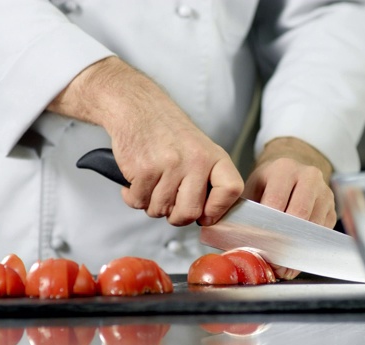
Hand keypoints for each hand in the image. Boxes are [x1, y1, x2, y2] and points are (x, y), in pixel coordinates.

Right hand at [48, 56, 243, 225]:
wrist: (138, 108)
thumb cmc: (168, 133)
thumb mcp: (199, 149)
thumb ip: (207, 180)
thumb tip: (207, 217)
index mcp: (213, 157)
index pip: (230, 190)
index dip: (217, 210)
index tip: (205, 215)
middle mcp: (194, 161)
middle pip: (189, 213)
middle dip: (175, 216)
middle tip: (170, 204)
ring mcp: (169, 166)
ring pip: (159, 210)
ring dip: (151, 204)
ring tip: (152, 184)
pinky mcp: (144, 170)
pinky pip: (138, 202)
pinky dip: (133, 197)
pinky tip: (137, 181)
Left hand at [242, 137, 334, 278]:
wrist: (292, 172)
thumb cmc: (268, 183)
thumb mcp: (254, 187)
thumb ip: (248, 209)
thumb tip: (237, 239)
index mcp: (284, 169)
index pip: (277, 200)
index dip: (268, 224)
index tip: (259, 244)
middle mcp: (309, 177)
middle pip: (299, 214)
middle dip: (284, 240)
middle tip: (271, 260)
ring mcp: (324, 193)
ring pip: (312, 227)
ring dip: (296, 249)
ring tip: (281, 266)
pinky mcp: (332, 210)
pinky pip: (321, 234)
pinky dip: (306, 249)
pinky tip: (293, 258)